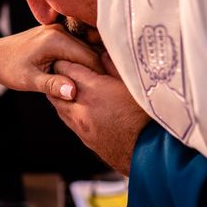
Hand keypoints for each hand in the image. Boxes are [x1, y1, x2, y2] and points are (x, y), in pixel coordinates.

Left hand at [0, 24, 104, 100]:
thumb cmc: (8, 69)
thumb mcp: (29, 80)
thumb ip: (52, 85)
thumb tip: (73, 92)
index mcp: (56, 39)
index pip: (90, 57)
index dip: (101, 74)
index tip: (109, 90)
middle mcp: (60, 29)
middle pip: (91, 50)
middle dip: (100, 69)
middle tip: (108, 90)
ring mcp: (59, 28)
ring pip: (87, 47)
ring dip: (93, 64)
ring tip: (99, 83)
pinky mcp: (58, 31)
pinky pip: (78, 45)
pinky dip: (84, 59)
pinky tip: (85, 74)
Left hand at [49, 56, 150, 174]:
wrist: (150, 152)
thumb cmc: (146, 115)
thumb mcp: (132, 84)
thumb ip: (113, 67)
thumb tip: (102, 56)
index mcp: (92, 91)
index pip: (66, 69)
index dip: (65, 60)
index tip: (68, 55)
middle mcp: (80, 108)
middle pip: (56, 88)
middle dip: (58, 77)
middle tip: (64, 69)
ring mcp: (80, 126)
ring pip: (58, 105)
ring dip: (61, 94)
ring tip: (70, 85)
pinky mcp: (84, 139)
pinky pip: (67, 120)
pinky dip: (68, 109)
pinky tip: (79, 105)